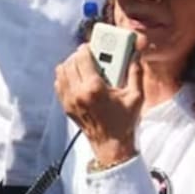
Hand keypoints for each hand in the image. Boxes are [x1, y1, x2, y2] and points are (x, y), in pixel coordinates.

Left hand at [54, 43, 142, 165]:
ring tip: (83, 66)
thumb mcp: (136, 96)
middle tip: (91, 55)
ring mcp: (70, 101)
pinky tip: (77, 78)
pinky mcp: (66, 107)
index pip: (82, 58)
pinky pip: (59, 84)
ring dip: (71, 64)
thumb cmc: (124, 123)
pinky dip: (65, 76)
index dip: (87, 48)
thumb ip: (135, 72)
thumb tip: (136, 54)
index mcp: (94, 89)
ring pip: (61, 71)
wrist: (111, 147)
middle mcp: (78, 93)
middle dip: (80, 55)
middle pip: (70, 62)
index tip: (93, 46)